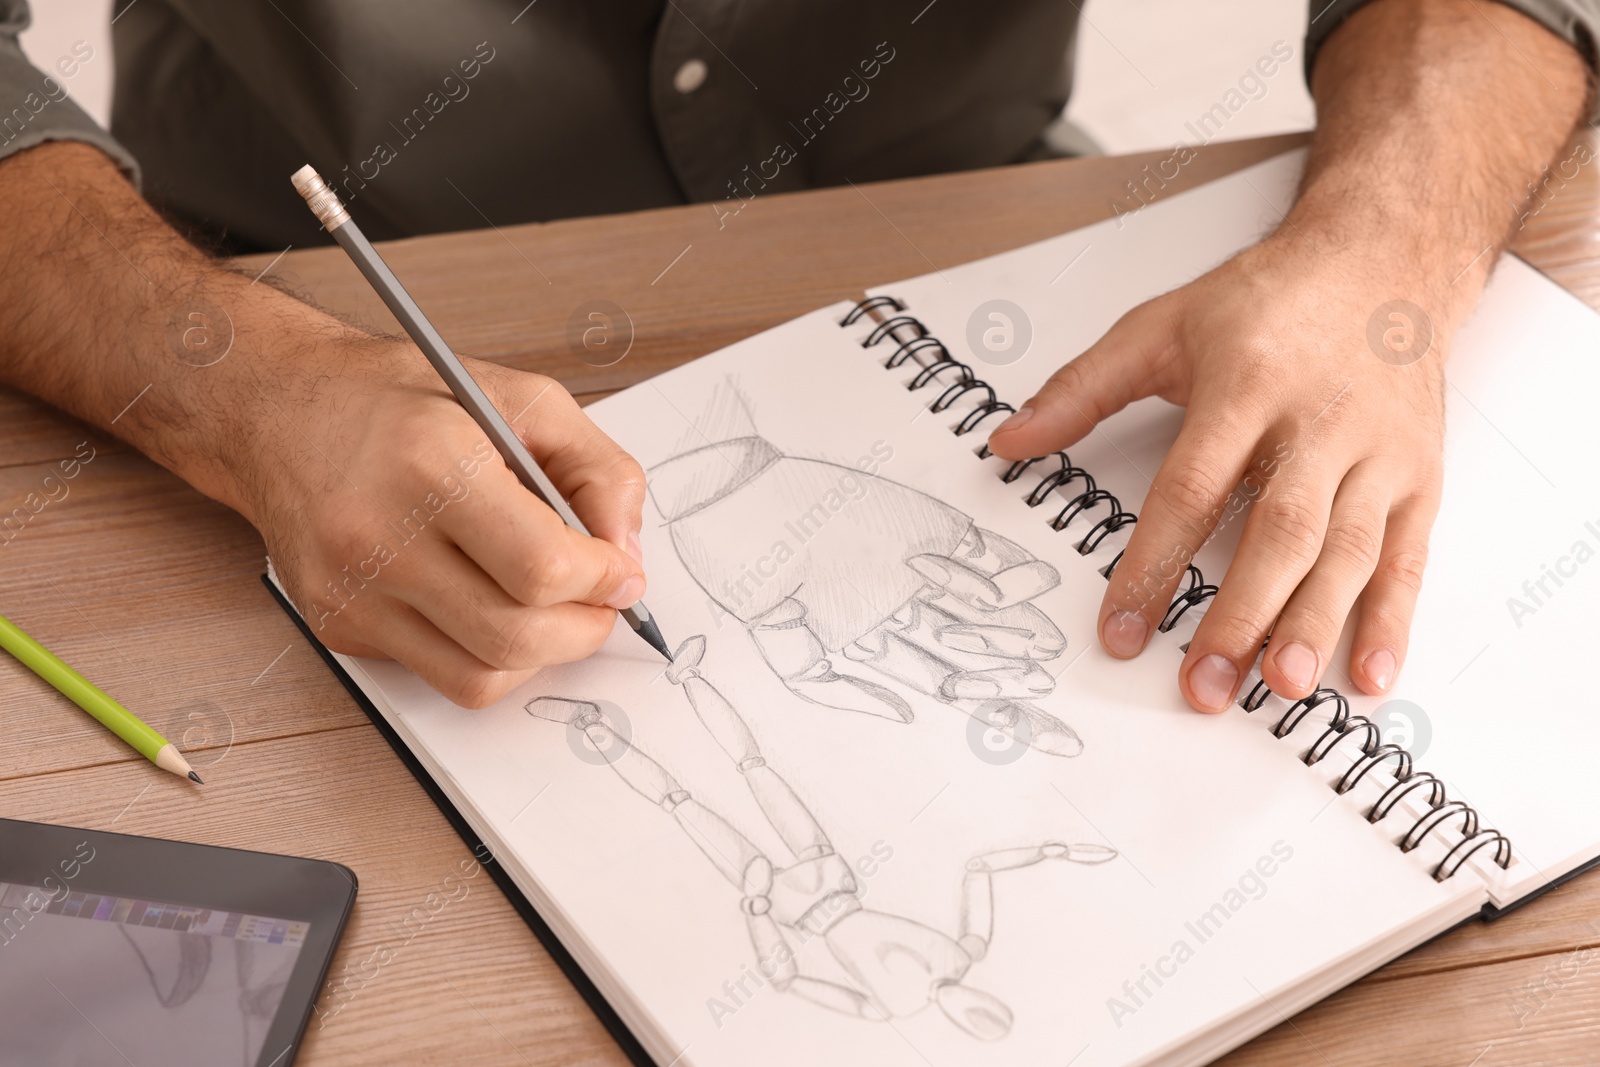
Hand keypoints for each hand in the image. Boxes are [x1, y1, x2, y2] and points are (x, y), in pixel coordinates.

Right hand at [243, 338, 646, 706]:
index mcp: (433, 465)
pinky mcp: (337, 625)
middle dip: (585, 630)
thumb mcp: (522, 397)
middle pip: (516, 637)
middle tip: (602, 601)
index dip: (604, 581)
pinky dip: (485, 655)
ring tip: (553, 610)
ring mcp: (352, 591)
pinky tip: (488, 604)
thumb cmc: (402, 400)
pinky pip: (438, 674)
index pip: (543, 568)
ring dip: (541, 655)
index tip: (622, 571)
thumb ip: (598, 470)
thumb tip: (628, 555)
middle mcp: (381, 536)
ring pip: (480, 677)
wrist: (280, 412)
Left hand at [988, 232, 1447, 711]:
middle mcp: (1319, 421)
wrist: (1384, 260)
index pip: (1192, 488)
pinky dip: (1392, 619)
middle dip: (1240, 614)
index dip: (1153, 563)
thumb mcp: (1162, 326)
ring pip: (1346, 550)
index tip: (1121, 630)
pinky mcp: (1418, 476)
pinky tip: (1367, 673)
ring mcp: (1376, 452)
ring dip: (1314, 624)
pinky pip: (1407, 556)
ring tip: (1281, 687)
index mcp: (1246, 384)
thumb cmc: (1268, 300)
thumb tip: (1008, 441)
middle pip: (1278, 530)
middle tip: (1203, 685)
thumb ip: (1081, 389)